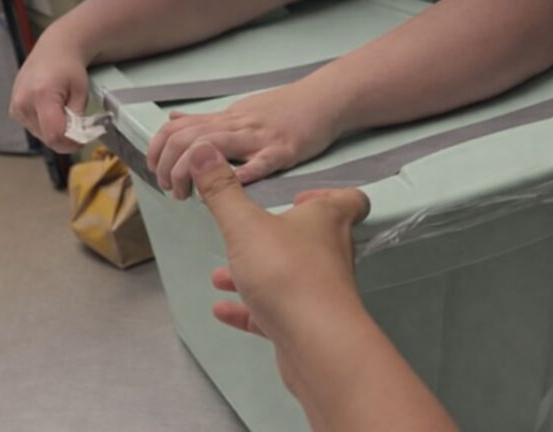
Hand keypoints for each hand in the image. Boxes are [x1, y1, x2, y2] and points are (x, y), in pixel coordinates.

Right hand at [10, 35, 88, 152]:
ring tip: (66, 113)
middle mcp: (23, 103)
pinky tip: (54, 112)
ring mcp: (16, 108)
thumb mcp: (81, 93)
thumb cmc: (69, 68)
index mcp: (41, 96)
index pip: (54, 136)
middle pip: (48, 138)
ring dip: (57, 132)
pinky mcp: (15, 111)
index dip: (72, 143)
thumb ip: (78, 118)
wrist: (54, 51)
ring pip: (42, 136)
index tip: (84, 140)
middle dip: (67, 138)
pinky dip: (48, 126)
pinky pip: (35, 129)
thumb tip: (77, 138)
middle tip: (79, 125)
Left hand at [148, 83, 339, 199]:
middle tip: (170, 189)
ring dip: (192, 173)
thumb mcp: (239, 109)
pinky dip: (242, 176)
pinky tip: (229, 189)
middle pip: (187, 139)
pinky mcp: (284, 150)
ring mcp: (259, 138)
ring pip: (212, 147)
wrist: (324, 98)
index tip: (156, 171)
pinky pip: (260, 163)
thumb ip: (206, 120)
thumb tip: (173, 121)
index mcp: (225, 120)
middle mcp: (236, 126)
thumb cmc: (285, 108)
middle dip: (169, 166)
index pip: (177, 128)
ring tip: (186, 195)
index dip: (158, 150)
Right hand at [189, 142, 368, 391]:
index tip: (297, 197)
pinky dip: (250, 309)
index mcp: (328, 221)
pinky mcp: (308, 325)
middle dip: (279, 234)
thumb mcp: (245, 226)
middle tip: (252, 231)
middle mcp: (331, 253)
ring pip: (290, 276)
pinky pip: (276, 313)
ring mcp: (321, 292)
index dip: (330, 194)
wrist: (316, 341)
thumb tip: (202, 149)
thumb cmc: (287, 271)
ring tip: (221, 273)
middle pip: (315, 237)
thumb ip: (221, 190)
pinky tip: (222, 308)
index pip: (351, 199)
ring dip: (257, 273)